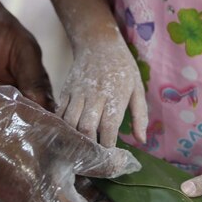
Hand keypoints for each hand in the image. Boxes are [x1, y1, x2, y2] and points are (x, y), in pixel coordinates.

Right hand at [59, 32, 146, 147]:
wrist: (98, 42)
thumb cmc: (122, 68)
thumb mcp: (137, 88)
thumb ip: (140, 115)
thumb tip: (142, 140)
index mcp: (114, 95)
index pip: (109, 127)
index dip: (108, 146)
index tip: (110, 158)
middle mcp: (94, 95)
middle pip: (86, 127)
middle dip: (89, 145)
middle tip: (94, 157)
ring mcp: (77, 92)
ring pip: (70, 121)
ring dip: (75, 138)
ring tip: (81, 149)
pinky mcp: (65, 90)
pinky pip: (59, 112)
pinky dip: (63, 126)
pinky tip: (69, 134)